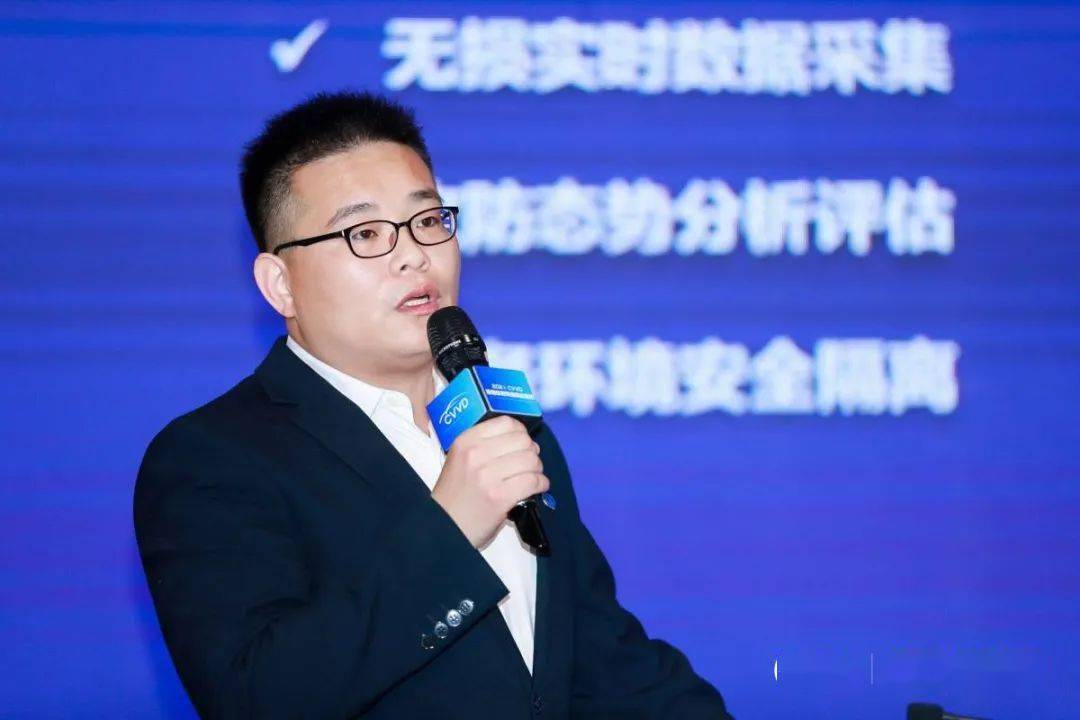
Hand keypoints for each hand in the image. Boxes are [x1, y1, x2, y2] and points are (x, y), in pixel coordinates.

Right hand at [431, 416, 549, 548]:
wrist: (445, 526)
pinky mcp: (500, 496)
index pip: (506, 423)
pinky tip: (537, 488)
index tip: (521, 444)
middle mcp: (476, 454)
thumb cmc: (455, 495)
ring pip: (531, 460)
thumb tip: (521, 438)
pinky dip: (541, 484)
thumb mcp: (460, 459)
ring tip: (532, 477)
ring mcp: (488, 475)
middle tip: (528, 463)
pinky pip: (533, 481)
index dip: (520, 432)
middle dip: (531, 452)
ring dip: (537, 469)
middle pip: (523, 441)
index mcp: (465, 441)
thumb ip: (484, 445)